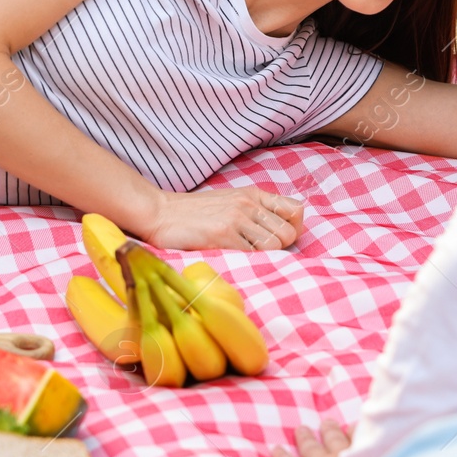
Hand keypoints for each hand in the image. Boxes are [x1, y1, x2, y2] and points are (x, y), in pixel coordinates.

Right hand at [146, 186, 304, 250]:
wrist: (160, 213)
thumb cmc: (194, 213)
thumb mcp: (230, 201)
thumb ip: (254, 211)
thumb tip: (280, 231)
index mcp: (253, 194)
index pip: (296, 209)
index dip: (293, 228)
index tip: (278, 238)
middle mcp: (248, 204)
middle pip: (289, 233)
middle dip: (280, 248)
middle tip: (259, 252)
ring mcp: (236, 219)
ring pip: (275, 245)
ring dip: (263, 257)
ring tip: (244, 256)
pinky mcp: (222, 235)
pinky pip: (252, 255)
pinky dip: (246, 262)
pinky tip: (231, 259)